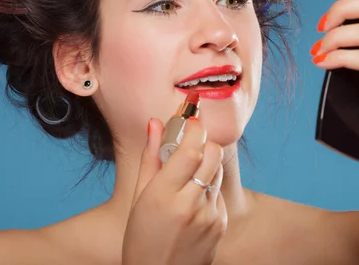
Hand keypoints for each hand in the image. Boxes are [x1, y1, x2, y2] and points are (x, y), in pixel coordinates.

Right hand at [122, 117, 226, 264]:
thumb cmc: (141, 239)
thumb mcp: (137, 199)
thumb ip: (149, 158)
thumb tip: (154, 123)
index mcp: (162, 196)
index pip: (190, 149)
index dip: (194, 128)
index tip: (190, 119)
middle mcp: (189, 205)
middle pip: (212, 154)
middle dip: (203, 142)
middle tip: (190, 143)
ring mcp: (209, 215)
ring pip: (217, 170)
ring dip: (206, 163)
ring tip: (187, 176)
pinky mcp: (221, 224)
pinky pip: (219, 192)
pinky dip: (208, 187)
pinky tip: (192, 200)